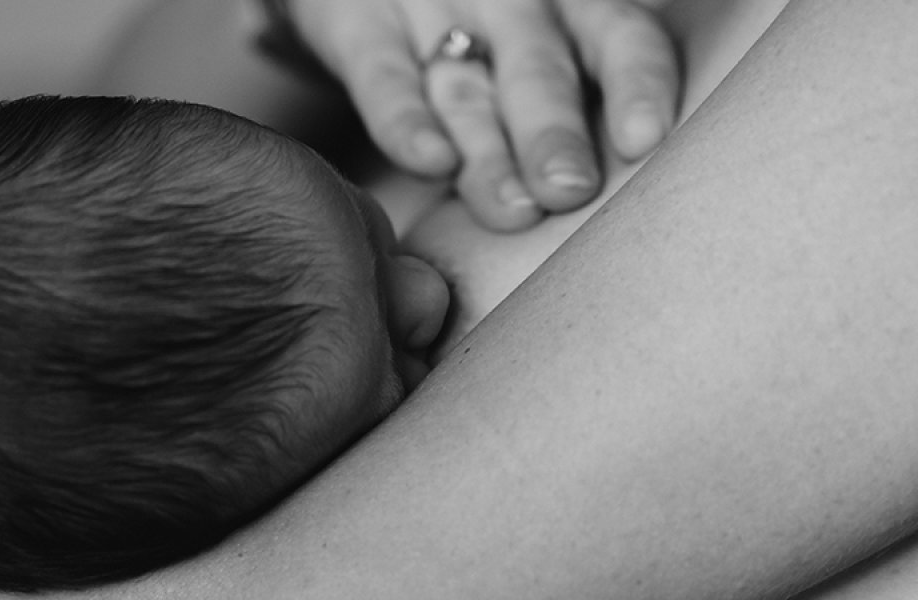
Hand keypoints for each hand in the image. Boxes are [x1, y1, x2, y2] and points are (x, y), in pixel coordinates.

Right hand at [287, 0, 679, 230]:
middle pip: (538, 69)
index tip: (644, 140)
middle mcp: (508, 3)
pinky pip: (385, 77)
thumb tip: (626, 199)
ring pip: (466, 87)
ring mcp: (429, 10)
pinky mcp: (360, 27)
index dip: (636, 84)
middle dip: (553, 133)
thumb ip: (582, 108)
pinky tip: (431, 160)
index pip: (620, 35)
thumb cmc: (479, 42)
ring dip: (489, 152)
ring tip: (512, 211)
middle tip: (568, 190)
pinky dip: (407, 120)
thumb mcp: (537, 54)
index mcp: (569, 7)